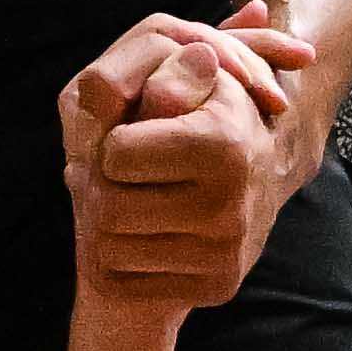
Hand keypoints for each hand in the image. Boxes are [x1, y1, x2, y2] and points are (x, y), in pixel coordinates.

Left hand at [67, 9, 303, 310]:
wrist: (250, 183)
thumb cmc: (200, 120)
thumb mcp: (183, 78)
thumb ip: (159, 63)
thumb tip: (181, 64)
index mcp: (223, 141)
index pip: (116, 153)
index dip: (111, 142)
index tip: (128, 138)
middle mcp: (231, 201)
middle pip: (108, 207)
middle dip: (101, 187)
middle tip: (114, 177)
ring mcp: (226, 251)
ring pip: (109, 248)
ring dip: (104, 225)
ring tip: (125, 204)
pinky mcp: (217, 287)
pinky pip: (126, 281)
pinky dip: (120, 260)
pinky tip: (140, 238)